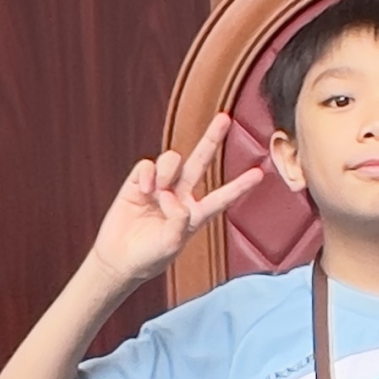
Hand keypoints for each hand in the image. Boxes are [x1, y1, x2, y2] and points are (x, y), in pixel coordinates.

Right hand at [89, 116, 265, 293]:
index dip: (240, 186)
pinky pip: (147, 165)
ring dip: (169, 169)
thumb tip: (174, 197)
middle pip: (200, 161)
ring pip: (173, 159)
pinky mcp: (138, 182)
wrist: (119, 259)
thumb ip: (178, 222)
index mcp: (195, 214)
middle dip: (211, 139)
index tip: (260, 174)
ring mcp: (160, 186)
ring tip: (158, 191)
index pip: (221, 197)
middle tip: (225, 118)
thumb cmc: (148, 257)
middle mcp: (180, 195)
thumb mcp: (170, 245)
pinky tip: (144, 189)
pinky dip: (148, 173)